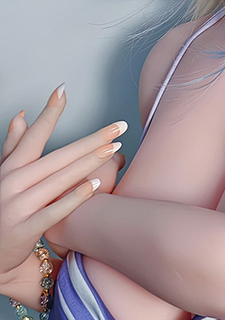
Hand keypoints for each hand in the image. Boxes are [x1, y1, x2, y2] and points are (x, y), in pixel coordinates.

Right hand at [0, 84, 127, 278]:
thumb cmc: (2, 210)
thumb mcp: (3, 176)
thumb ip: (13, 147)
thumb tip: (21, 115)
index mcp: (9, 168)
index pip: (32, 136)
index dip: (48, 113)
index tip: (63, 90)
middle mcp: (12, 183)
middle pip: (58, 156)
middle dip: (91, 140)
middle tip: (119, 127)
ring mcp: (17, 206)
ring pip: (59, 179)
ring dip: (89, 162)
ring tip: (114, 149)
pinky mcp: (25, 229)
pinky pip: (55, 210)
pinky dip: (75, 197)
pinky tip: (95, 185)